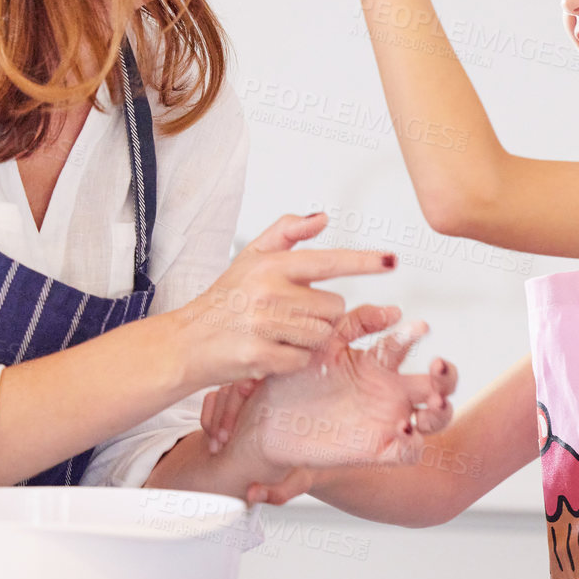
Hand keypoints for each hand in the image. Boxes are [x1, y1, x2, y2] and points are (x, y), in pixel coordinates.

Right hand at [170, 212, 395, 392]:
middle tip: (288, 315)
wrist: (188, 341)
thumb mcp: (250, 257)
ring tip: (278, 332)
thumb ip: (287, 233)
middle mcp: (269, 292)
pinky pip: (304, 359)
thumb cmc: (224, 300)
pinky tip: (272, 350)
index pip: (328, 261)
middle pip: (333, 307)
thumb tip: (321, 218)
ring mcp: (265, 325)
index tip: (390, 261)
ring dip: (308, 338)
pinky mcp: (262, 356)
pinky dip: (293, 359)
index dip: (363, 262)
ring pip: (323, 334)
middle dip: (319, 314)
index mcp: (271, 266)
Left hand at [202, 306, 457, 499]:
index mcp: (376, 362)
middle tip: (438, 367)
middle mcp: (389, 391)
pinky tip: (404, 431)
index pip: (404, 346)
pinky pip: (409, 451)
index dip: (414, 335)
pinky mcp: (379, 449)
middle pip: (437, 382)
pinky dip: (413, 444)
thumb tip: (394, 310)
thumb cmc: (292, 379)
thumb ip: (353, 322)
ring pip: (434, 418)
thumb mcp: (322, 344)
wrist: (267, 422)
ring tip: (431, 404)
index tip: (420, 326)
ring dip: (441, 411)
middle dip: (447, 375)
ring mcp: (388, 421)